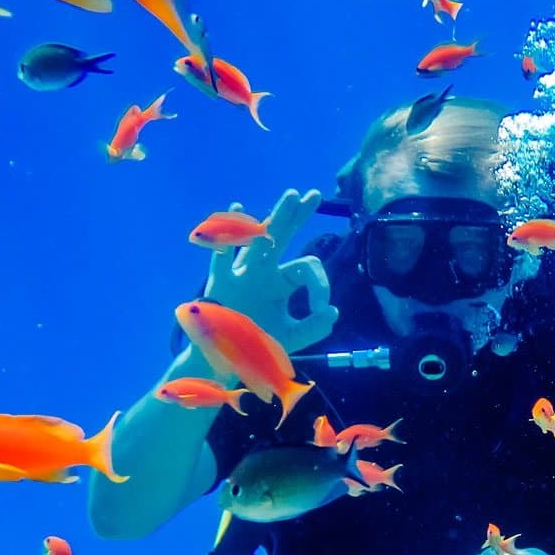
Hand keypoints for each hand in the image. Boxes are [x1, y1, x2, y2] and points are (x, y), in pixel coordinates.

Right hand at [201, 188, 339, 354]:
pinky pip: (224, 258)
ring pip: (258, 239)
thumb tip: (333, 312)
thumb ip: (313, 328)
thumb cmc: (258, 342)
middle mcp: (263, 271)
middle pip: (283, 237)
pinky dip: (230, 237)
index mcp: (282, 281)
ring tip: (292, 196)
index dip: (320, 285)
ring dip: (276, 218)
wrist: (227, 358)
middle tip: (314, 195)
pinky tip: (237, 210)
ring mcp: (242, 274)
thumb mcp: (292, 337)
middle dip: (298, 216)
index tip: (321, 308)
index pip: (307, 267)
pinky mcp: (221, 285)